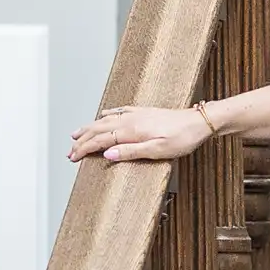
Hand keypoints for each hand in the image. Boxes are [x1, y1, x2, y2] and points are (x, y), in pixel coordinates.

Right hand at [68, 106, 212, 164]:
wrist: (199, 122)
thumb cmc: (183, 138)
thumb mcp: (157, 151)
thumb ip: (131, 152)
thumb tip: (107, 154)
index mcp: (131, 130)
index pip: (100, 140)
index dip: (84, 149)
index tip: (72, 157)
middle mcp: (130, 119)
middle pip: (98, 129)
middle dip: (82, 140)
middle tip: (69, 151)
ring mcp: (136, 114)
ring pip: (105, 119)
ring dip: (89, 128)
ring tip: (76, 134)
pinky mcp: (143, 112)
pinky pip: (118, 111)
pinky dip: (106, 115)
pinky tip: (103, 115)